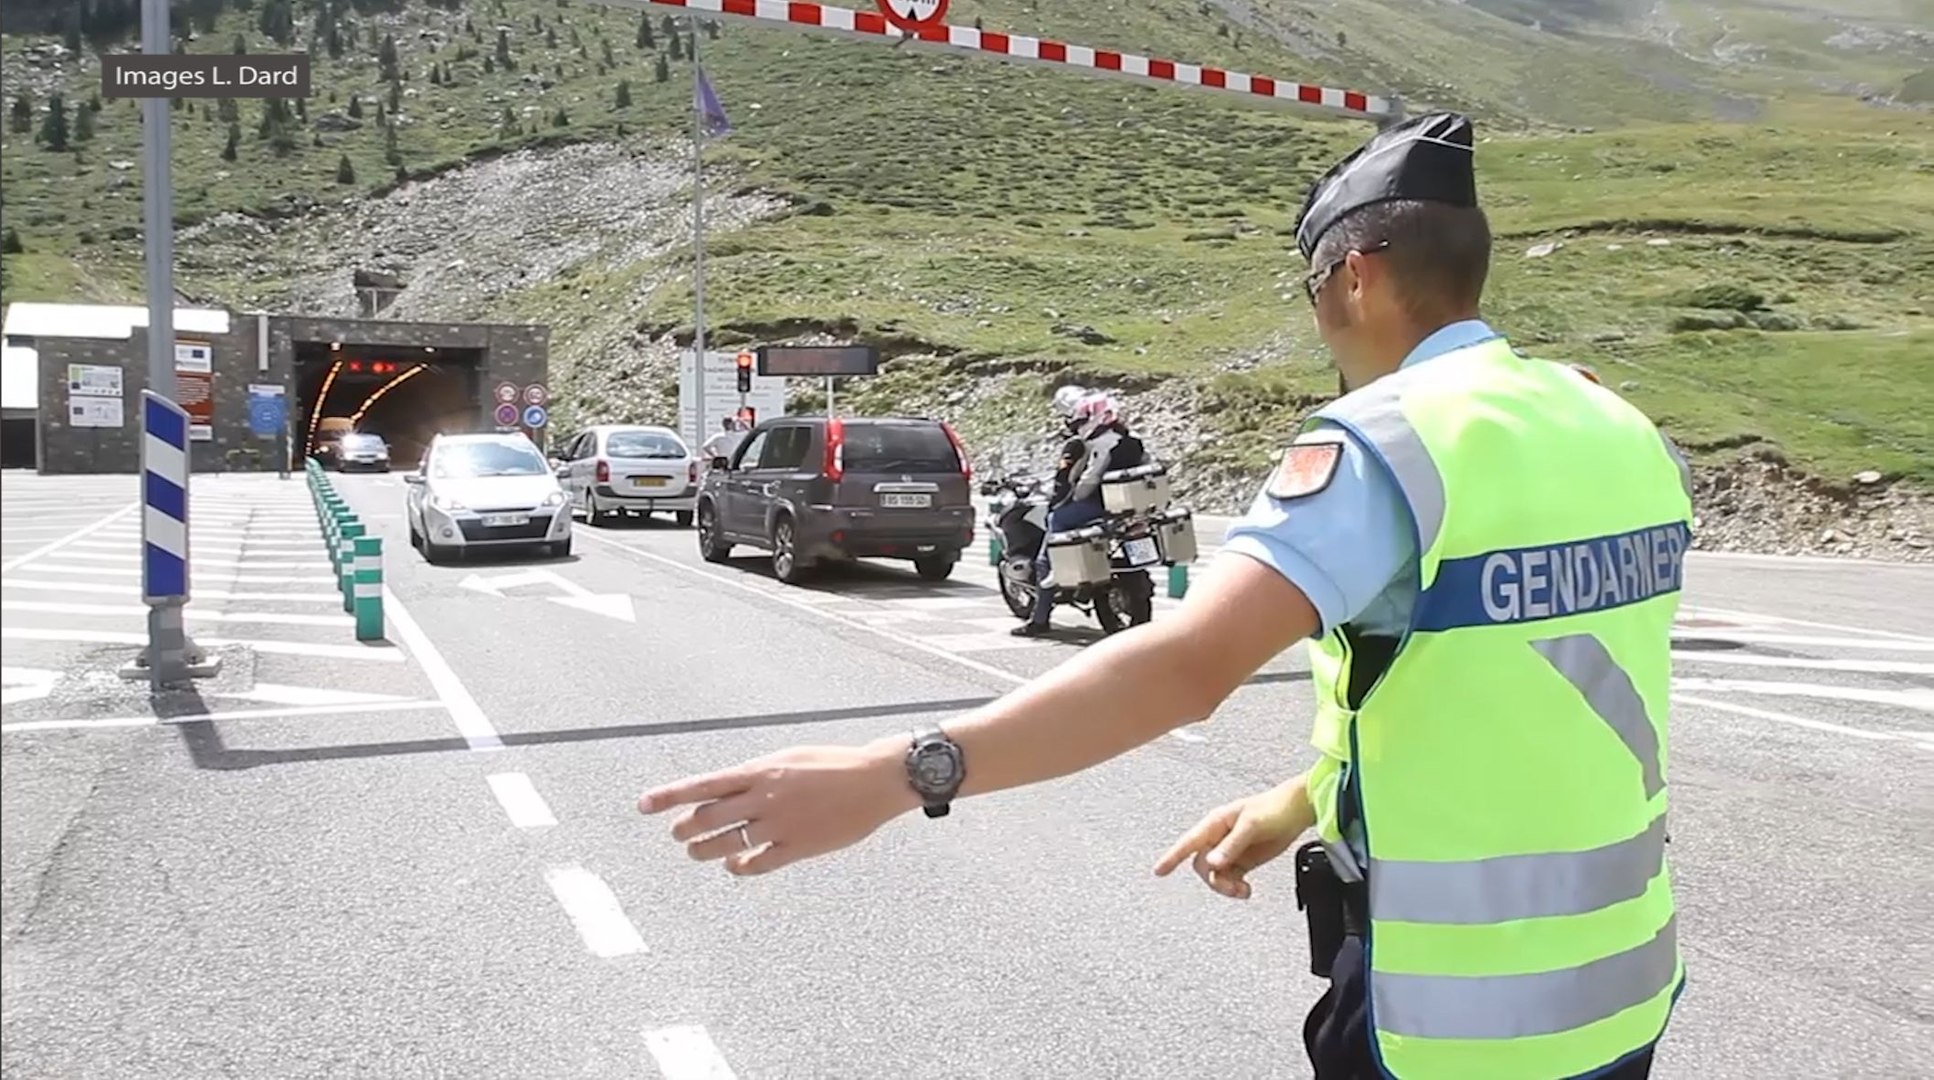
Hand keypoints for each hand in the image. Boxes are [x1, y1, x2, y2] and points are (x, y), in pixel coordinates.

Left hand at [637, 740, 914, 876]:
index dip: (669, 796)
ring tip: (698, 852)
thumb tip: (728, 787)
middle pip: (707, 818)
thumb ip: (757, 774)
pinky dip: (740, 867)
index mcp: (760, 771)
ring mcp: (780, 825)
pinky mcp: (798, 847)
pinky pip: (757, 864)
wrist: (876, 779)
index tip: (643, 805)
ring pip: (726, 844)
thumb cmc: (834, 764)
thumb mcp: (789, 758)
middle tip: (678, 834)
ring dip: (705, 851)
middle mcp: (764, 797)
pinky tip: (735, 866)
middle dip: (685, 829)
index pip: (701, 784)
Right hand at [1152, 776, 1313, 899]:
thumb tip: (1212, 863)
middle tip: (1232, 887)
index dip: (1172, 857)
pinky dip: (1236, 888)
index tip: (1159, 871)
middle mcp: (1219, 837)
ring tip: (1243, 891)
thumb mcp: (1252, 825)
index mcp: (1215, 824)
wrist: (1297, 810)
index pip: (1189, 842)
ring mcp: (1230, 850)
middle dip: (1214, 880)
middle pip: (1201, 866)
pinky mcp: (1243, 860)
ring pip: (1215, 875)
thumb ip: (1232, 845)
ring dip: (1226, 887)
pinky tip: (1247, 890)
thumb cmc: (1274, 808)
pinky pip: (1230, 879)